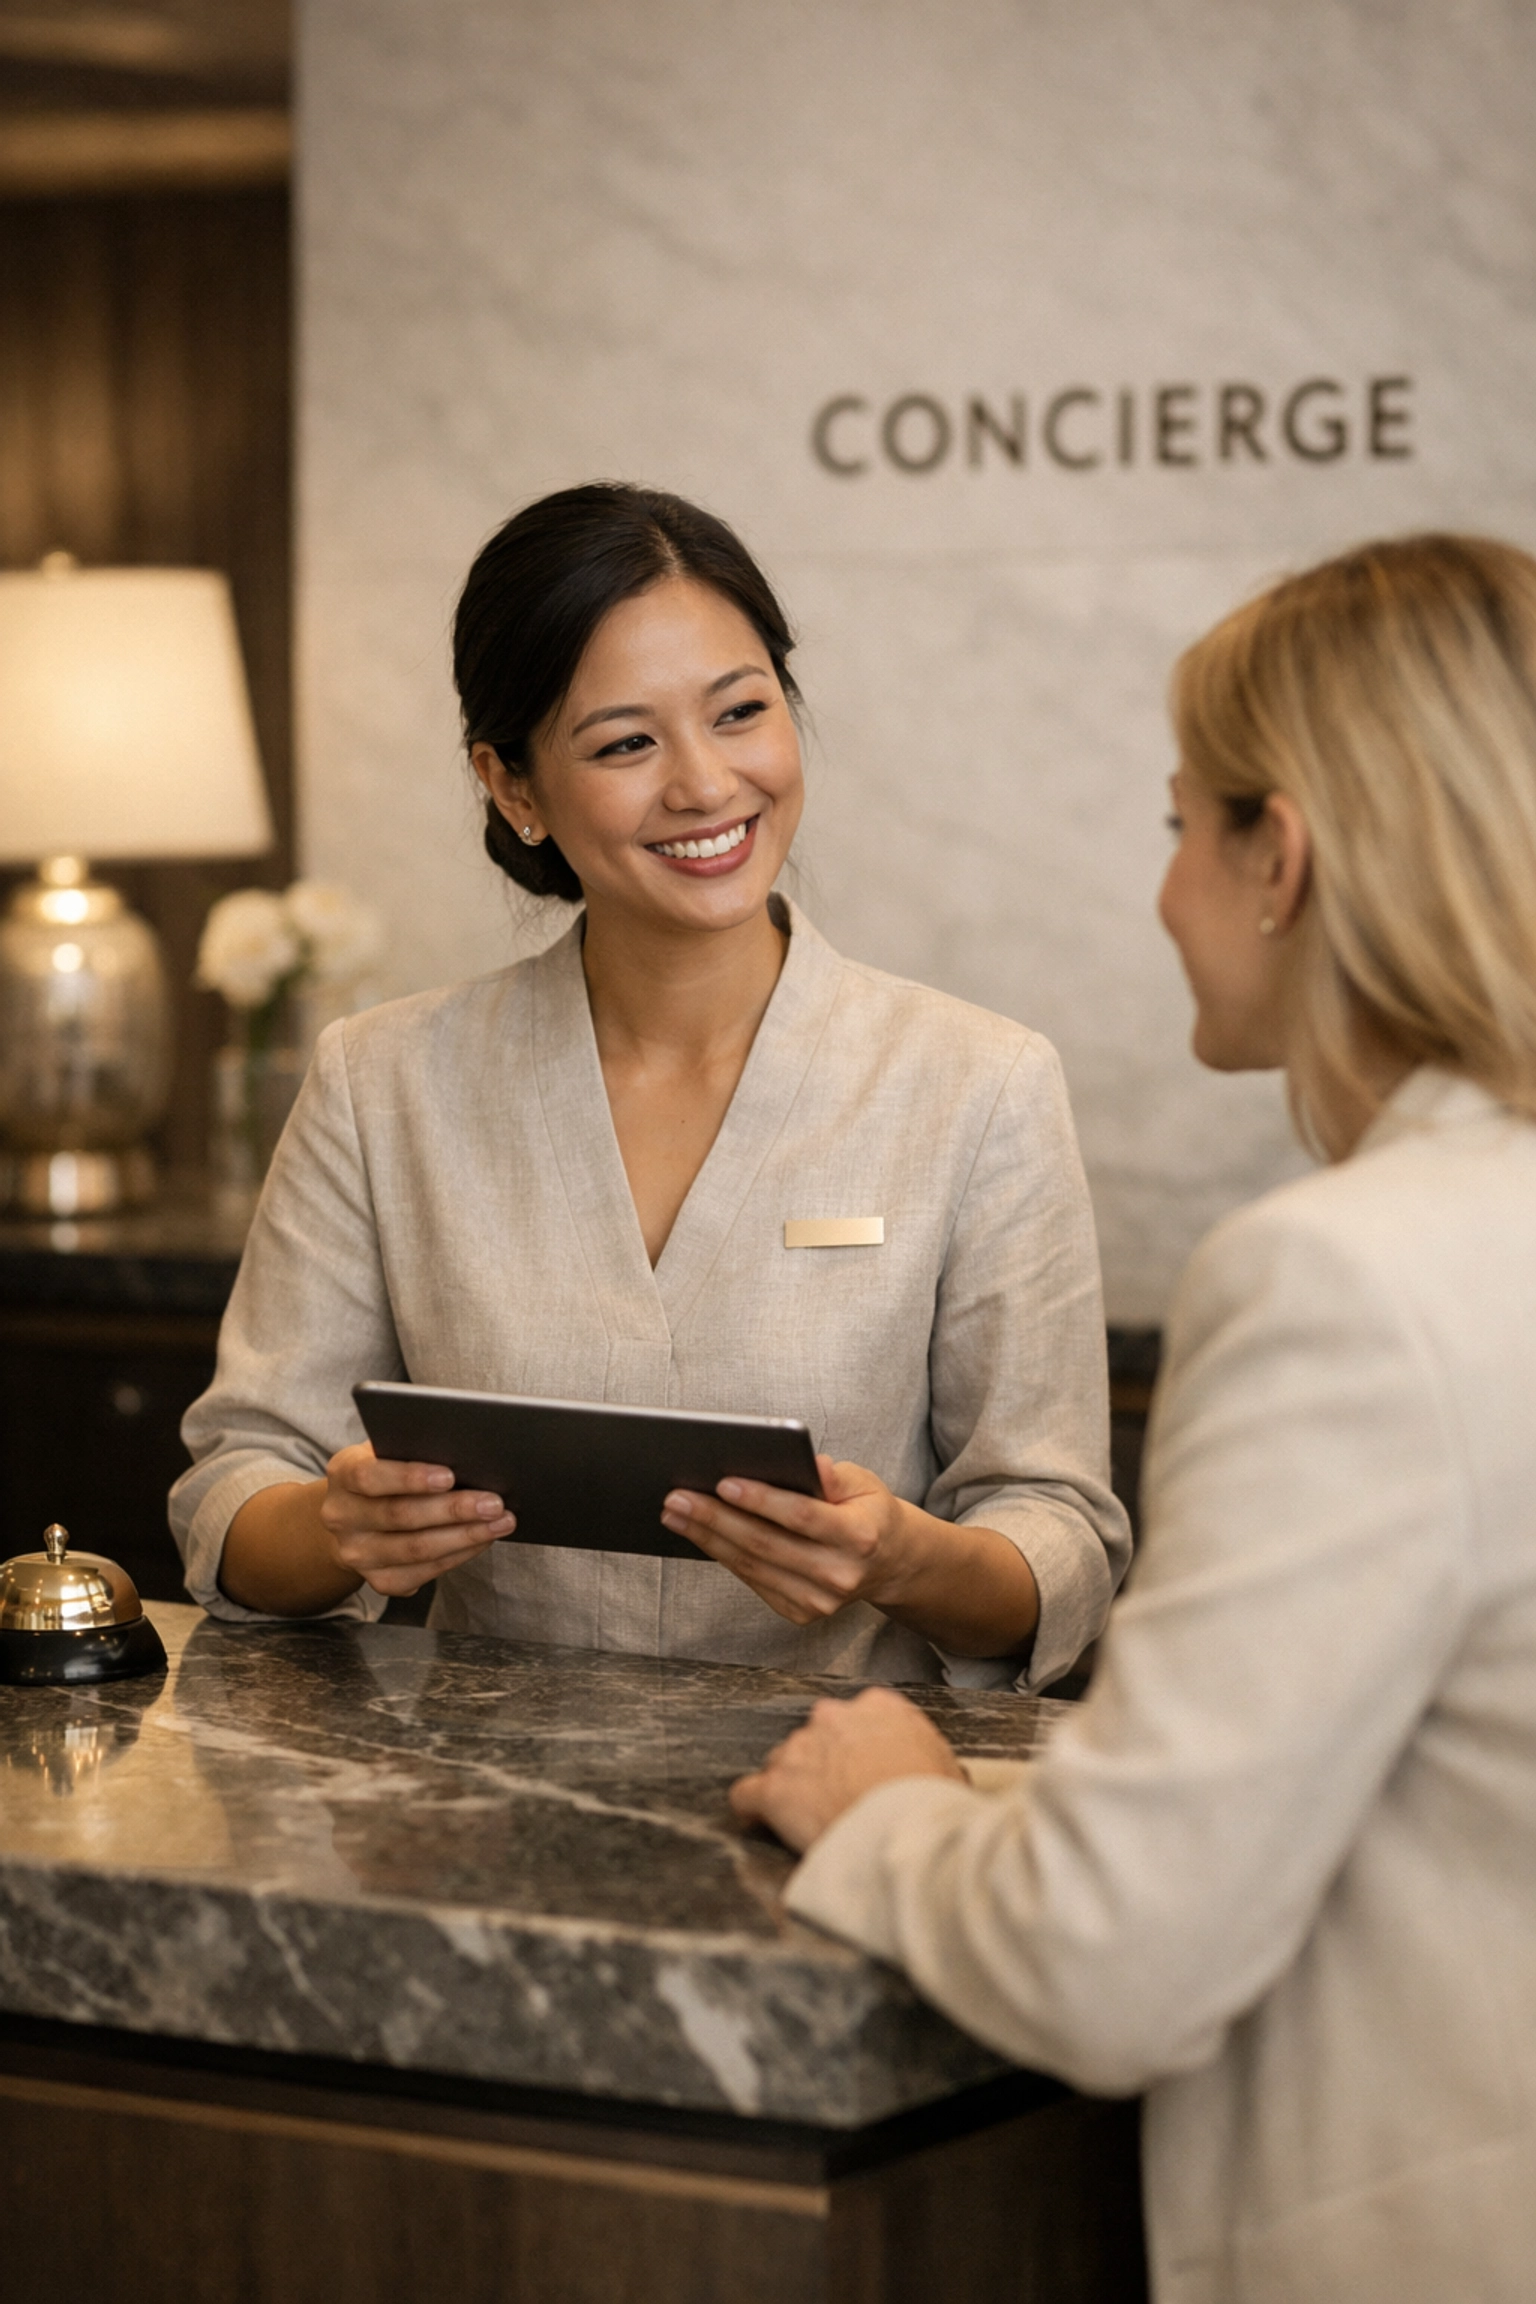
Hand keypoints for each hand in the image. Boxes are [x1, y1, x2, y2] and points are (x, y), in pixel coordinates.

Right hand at [317, 1442, 514, 1597]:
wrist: (356, 1516)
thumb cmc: (386, 1473)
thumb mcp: (388, 1452)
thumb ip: (413, 1449)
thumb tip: (465, 1451)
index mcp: (342, 1474)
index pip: (369, 1476)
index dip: (410, 1477)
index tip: (449, 1475)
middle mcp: (342, 1516)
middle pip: (400, 1516)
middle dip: (453, 1509)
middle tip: (494, 1502)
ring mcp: (357, 1553)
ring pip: (415, 1549)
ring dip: (464, 1536)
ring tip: (500, 1522)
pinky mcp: (378, 1580)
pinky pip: (423, 1572)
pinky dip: (458, 1556)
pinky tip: (482, 1541)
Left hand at [661, 1457, 1038, 1657]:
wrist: (890, 1562)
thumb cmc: (868, 1511)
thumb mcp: (863, 1482)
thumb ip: (833, 1476)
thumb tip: (807, 1463)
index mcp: (859, 1537)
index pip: (801, 1517)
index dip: (760, 1500)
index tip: (722, 1482)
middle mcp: (840, 1575)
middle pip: (766, 1545)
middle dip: (715, 1519)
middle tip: (676, 1497)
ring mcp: (819, 1601)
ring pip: (752, 1566)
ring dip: (707, 1538)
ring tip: (674, 1513)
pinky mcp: (801, 1613)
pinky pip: (753, 1581)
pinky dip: (723, 1555)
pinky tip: (698, 1534)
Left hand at [730, 1685, 964, 1851]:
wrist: (906, 1827)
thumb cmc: (931, 1800)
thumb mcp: (943, 1760)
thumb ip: (918, 1748)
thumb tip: (922, 1765)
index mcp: (876, 1706)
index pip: (853, 1717)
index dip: (854, 1747)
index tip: (859, 1770)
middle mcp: (832, 1718)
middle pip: (814, 1738)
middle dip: (820, 1765)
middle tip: (837, 1798)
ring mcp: (799, 1750)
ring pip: (782, 1763)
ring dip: (791, 1786)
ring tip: (806, 1819)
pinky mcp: (775, 1788)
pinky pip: (747, 1793)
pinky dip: (751, 1807)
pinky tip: (758, 1820)